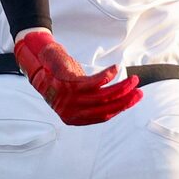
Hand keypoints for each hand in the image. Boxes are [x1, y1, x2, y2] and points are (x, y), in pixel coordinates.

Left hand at [13, 28, 141, 125]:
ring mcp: (69, 99)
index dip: (121, 108)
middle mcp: (71, 112)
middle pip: (106, 109)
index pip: (103, 117)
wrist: (38, 61)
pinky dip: (108, 76)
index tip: (133, 99)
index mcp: (73, 118)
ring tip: (133, 79)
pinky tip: (116, 69)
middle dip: (126, 100)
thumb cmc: (59, 78)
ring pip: (103, 96)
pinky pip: (95, 83)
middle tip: (139, 91)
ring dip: (121, 88)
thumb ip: (92, 100)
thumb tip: (119, 100)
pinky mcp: (69, 84)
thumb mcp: (77, 94)